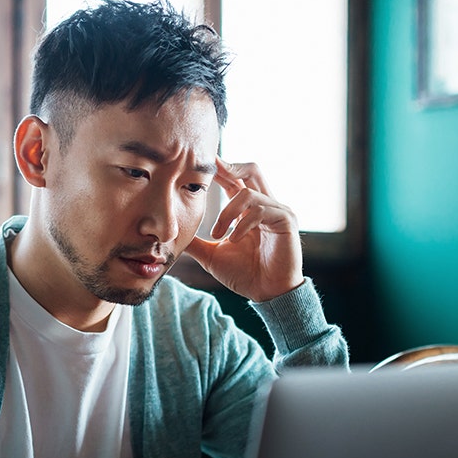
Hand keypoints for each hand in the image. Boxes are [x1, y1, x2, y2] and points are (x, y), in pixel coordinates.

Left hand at [184, 158, 303, 301]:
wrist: (266, 294)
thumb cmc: (245, 275)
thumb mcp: (212, 255)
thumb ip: (196, 242)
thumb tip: (171, 236)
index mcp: (248, 210)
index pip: (234, 180)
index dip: (220, 169)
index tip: (201, 162)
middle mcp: (265, 205)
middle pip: (251, 169)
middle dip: (230, 167)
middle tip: (210, 169)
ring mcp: (277, 211)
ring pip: (248, 193)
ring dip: (226, 213)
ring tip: (217, 234)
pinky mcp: (286, 220)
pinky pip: (260, 210)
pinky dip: (242, 224)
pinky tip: (233, 240)